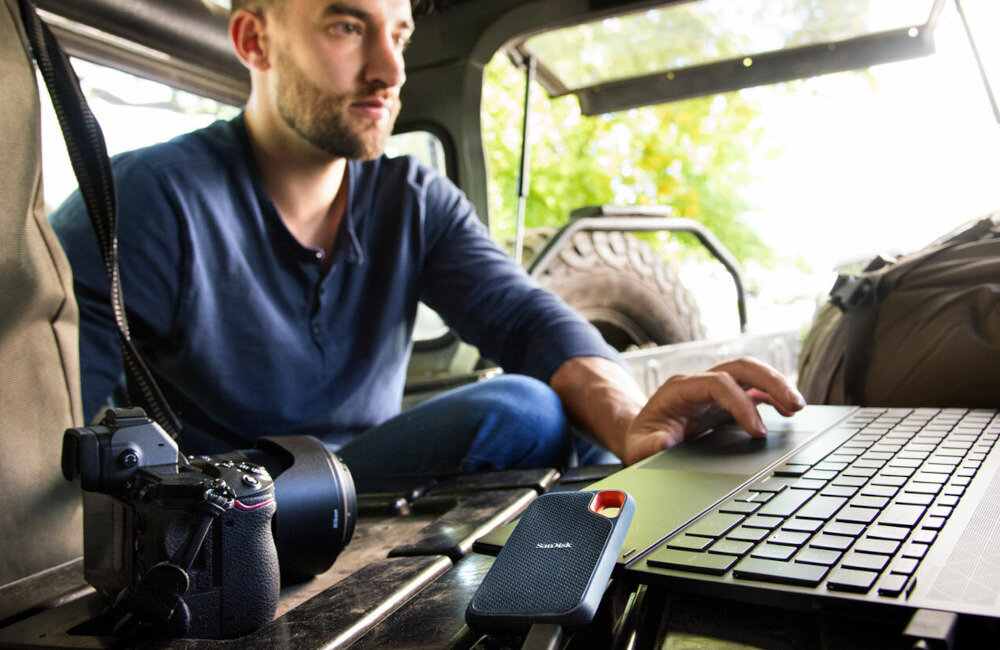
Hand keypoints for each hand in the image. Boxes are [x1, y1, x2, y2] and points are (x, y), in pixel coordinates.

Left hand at [620, 357, 805, 465]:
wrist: (642, 435)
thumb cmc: (641, 440)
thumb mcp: (637, 448)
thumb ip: (648, 447)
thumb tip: (663, 444)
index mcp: (680, 389)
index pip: (717, 383)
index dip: (741, 404)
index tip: (758, 432)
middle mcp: (699, 382)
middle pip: (739, 367)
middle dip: (770, 381)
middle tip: (795, 405)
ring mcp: (714, 388)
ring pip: (750, 373)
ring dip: (777, 385)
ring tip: (798, 407)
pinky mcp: (724, 399)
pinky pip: (752, 389)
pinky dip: (772, 396)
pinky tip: (788, 411)